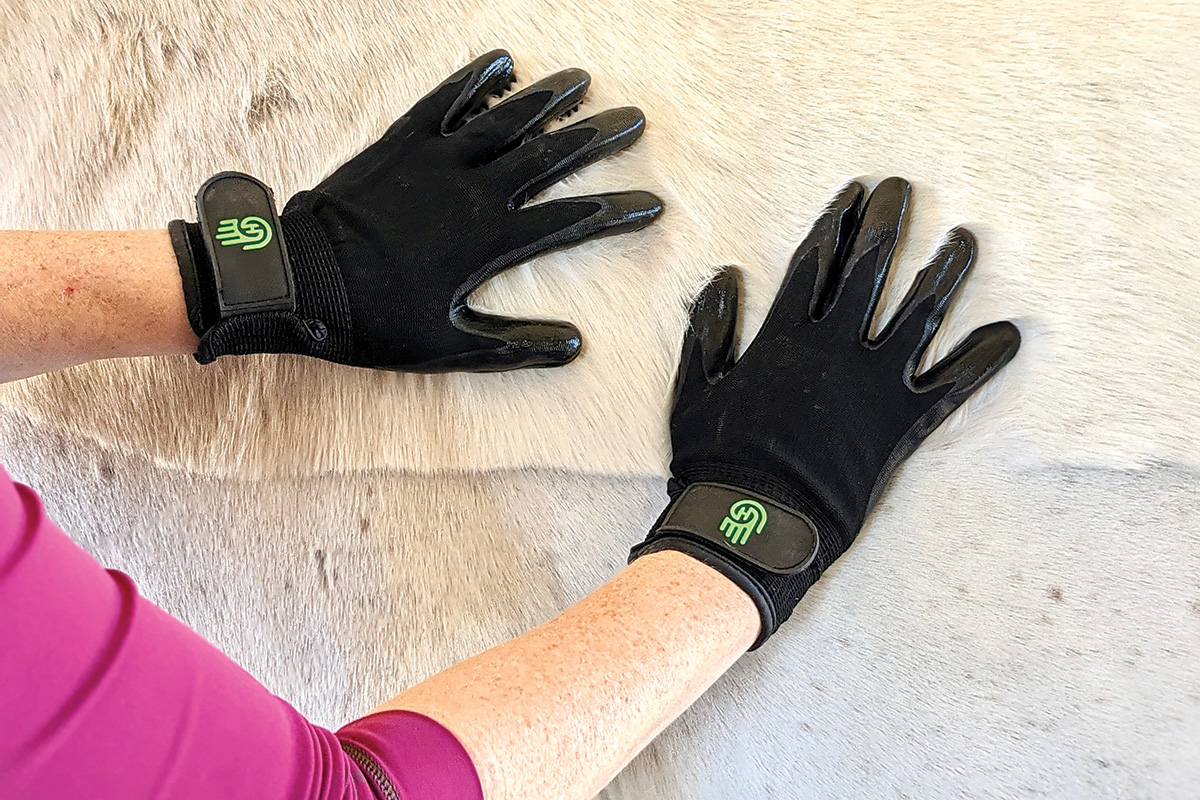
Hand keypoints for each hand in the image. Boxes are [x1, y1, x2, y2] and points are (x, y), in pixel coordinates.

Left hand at [174, 49, 661, 370]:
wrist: (301, 280)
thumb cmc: (375, 319)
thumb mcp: (448, 346)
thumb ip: (514, 346)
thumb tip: (572, 346)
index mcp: (490, 241)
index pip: (570, 222)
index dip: (615, 212)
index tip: (652, 204)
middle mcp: (474, 191)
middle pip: (549, 156)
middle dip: (597, 138)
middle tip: (634, 121)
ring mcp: (438, 160)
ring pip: (506, 119)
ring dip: (549, 98)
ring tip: (584, 81)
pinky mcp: (402, 142)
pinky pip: (447, 101)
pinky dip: (477, 80)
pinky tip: (504, 60)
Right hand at [630, 177, 1019, 647]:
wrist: (754, 520)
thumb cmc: (718, 458)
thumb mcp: (695, 388)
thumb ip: (709, 329)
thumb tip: (727, 275)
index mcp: (786, 335)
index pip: (818, 260)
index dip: (836, 221)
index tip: (853, 192)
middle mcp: (836, 346)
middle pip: (871, 267)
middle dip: (888, 221)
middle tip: (902, 189)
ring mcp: (874, 381)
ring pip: (920, 311)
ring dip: (945, 270)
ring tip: (965, 238)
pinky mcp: (902, 420)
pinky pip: (952, 384)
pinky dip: (983, 359)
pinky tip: (1009, 333)